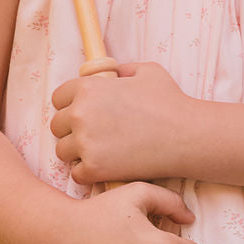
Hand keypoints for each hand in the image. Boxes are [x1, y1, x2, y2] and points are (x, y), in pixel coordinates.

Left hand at [50, 61, 188, 185]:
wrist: (186, 136)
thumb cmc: (170, 101)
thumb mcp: (146, 71)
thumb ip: (122, 70)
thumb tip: (112, 73)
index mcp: (88, 88)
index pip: (58, 98)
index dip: (71, 107)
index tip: (84, 116)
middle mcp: (80, 113)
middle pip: (57, 126)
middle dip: (71, 131)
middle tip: (93, 137)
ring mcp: (85, 142)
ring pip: (62, 151)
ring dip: (77, 154)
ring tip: (99, 154)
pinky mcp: (94, 168)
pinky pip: (76, 174)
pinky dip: (88, 174)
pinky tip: (105, 169)